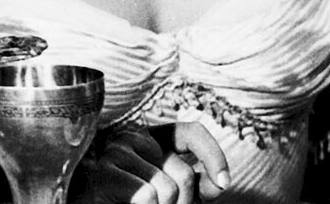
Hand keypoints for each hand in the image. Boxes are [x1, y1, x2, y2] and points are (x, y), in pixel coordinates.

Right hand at [79, 122, 229, 202]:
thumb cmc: (123, 202)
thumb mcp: (166, 194)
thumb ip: (193, 185)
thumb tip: (219, 183)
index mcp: (149, 140)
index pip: (190, 132)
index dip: (213, 155)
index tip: (224, 183)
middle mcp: (131, 139)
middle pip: (183, 173)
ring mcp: (115, 153)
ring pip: (167, 189)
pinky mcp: (104, 173)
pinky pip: (147, 196)